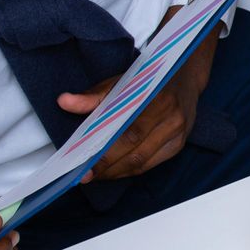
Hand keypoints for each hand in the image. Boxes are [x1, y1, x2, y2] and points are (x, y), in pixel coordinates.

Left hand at [57, 6, 218, 180]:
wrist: (185, 75)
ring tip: (96, 175)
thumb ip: (93, 96)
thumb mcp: (122, 80)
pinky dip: (130, 170)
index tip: (83, 165)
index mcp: (157, 98)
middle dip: (107, 167)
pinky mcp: (179, 144)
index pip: (128, 133)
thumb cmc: (149, 77)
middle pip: (135, 152)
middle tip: (85, 175)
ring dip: (117, 172)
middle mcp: (171, 118)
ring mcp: (178, 133)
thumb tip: (64, 102)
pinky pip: (151, 164)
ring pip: (143, 162)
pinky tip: (115, 170)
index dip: (105, 153)